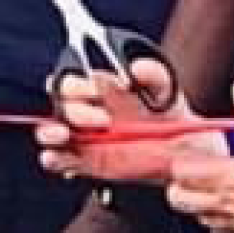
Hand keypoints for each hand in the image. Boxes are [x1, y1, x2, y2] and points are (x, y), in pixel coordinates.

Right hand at [33, 56, 217, 187]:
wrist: (182, 151)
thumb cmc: (168, 115)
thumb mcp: (167, 89)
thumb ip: (153, 73)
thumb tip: (135, 69)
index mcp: (99, 89)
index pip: (72, 81)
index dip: (76, 84)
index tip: (94, 90)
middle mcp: (87, 111)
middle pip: (61, 106)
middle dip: (73, 110)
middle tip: (101, 120)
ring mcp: (84, 138)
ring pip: (52, 132)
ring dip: (51, 132)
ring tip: (63, 135)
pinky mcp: (86, 163)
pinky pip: (60, 161)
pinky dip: (54, 159)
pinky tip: (57, 158)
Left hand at [165, 84, 233, 232]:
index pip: (182, 171)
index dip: (181, 158)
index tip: (189, 150)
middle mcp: (230, 204)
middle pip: (178, 198)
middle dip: (181, 182)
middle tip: (198, 168)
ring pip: (195, 217)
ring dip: (199, 201)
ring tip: (216, 186)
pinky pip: (218, 232)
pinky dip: (218, 219)